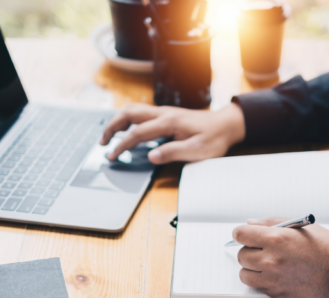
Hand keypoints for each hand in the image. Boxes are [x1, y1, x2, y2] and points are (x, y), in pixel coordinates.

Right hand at [100, 102, 245, 163]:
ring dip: (118, 121)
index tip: (112, 156)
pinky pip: (141, 113)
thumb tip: (151, 156)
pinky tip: (126, 130)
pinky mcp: (166, 115)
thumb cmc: (214, 139)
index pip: (138, 133)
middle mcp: (164, 113)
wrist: (226, 125)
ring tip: (109, 136)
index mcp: (169, 122)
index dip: (122, 145)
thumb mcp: (196, 151)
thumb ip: (173, 153)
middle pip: (129, 113)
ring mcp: (164, 112)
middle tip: (102, 142)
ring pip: (134, 110)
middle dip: (112, 126)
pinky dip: (128, 120)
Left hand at [233, 217, 328, 297]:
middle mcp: (270, 260)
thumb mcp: (303, 227)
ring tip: (269, 265)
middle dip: (250, 251)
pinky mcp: (277, 295)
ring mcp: (272, 279)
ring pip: (244, 273)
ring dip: (252, 269)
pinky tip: (277, 276)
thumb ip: (272, 223)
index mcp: (276, 239)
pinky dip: (262, 282)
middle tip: (264, 251)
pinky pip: (257, 287)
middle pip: (241, 255)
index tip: (247, 236)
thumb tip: (251, 223)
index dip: (243, 234)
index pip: (240, 234)